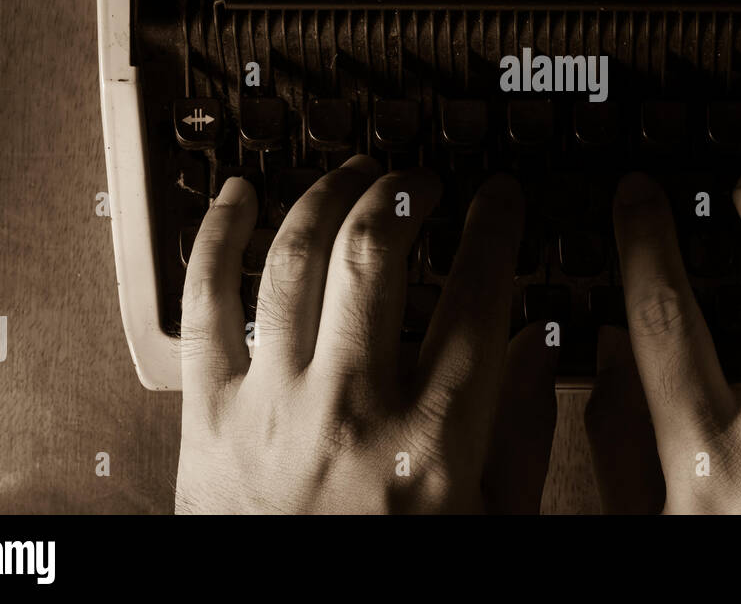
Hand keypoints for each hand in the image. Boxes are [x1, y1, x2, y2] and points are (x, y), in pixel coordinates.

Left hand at [175, 158, 556, 513]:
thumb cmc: (395, 580)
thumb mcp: (489, 526)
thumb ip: (522, 435)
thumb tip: (537, 347)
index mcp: (431, 441)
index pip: (476, 296)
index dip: (495, 228)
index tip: (502, 200)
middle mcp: (350, 411)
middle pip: (376, 255)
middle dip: (405, 193)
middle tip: (422, 182)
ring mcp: (272, 408)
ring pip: (294, 262)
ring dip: (327, 198)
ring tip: (354, 177)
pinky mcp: (208, 417)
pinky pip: (203, 305)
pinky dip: (216, 238)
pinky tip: (237, 197)